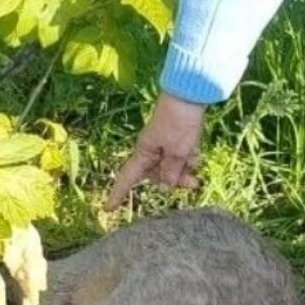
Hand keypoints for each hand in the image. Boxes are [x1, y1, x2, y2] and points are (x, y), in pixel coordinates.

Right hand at [104, 92, 205, 209]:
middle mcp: (152, 150)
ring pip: (173, 168)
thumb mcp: (177, 151)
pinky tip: (197, 149)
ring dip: (186, 168)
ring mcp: (164, 145)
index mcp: (144, 152)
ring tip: (195, 157)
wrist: (189, 96)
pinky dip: (191, 156)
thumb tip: (163, 187)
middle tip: (194, 183)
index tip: (107, 208)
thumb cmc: (179, 122)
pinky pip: (183, 157)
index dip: (118, 193)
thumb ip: (171, 171)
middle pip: (159, 177)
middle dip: (175, 181)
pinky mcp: (176, 140)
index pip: (128, 177)